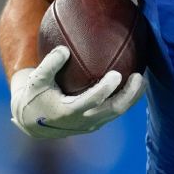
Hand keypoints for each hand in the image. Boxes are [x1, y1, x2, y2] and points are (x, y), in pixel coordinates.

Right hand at [10, 45, 144, 138]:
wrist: (32, 122)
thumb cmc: (34, 96)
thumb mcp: (35, 79)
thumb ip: (49, 64)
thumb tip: (65, 49)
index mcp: (68, 112)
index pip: (93, 101)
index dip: (106, 89)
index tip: (117, 74)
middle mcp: (83, 121)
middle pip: (113, 110)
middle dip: (129, 95)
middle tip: (139, 77)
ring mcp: (91, 125)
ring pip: (117, 113)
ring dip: (132, 97)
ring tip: (142, 79)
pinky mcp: (95, 124)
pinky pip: (114, 111)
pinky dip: (125, 99)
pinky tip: (133, 84)